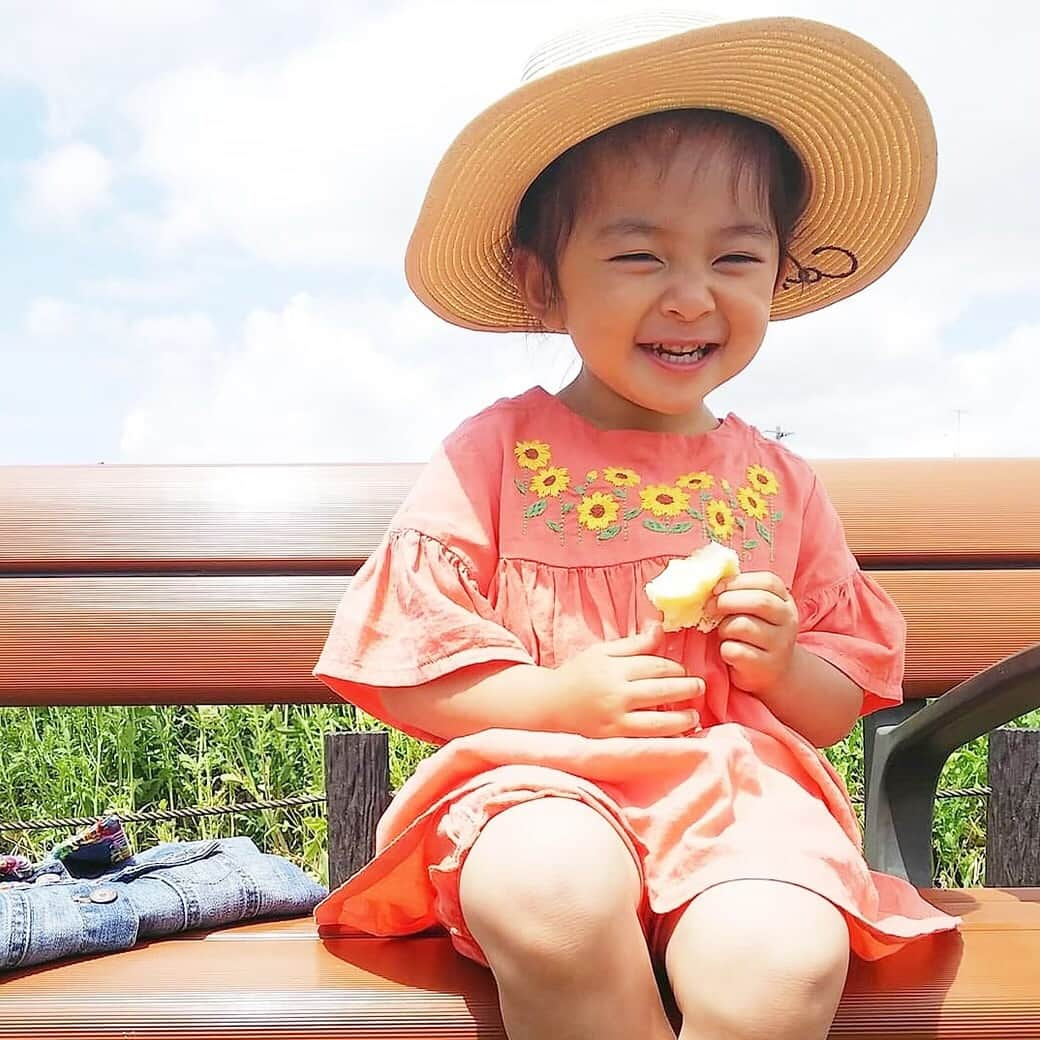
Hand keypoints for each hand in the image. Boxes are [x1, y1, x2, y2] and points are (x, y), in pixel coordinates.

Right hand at [551, 623, 703, 737]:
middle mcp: (616, 692)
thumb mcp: (602, 652)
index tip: (684, 671)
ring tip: (694, 715)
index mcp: (614, 667)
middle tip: (699, 687)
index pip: (656, 666)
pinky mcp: (613, 739)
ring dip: (682, 717)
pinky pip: (647, 739)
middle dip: (686, 688)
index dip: (675, 668)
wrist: (548, 705)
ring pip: (659, 719)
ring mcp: (615, 718)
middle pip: (662, 689)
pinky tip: (679, 735)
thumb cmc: (577, 675)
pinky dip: (666, 737)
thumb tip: (660, 628)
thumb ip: (634, 644)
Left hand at [710, 571, 798, 695]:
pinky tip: (728, 651)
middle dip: (727, 601)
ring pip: (743, 625)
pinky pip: (735, 650)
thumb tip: (708, 581)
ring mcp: (779, 644)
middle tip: (710, 608)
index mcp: (784, 601)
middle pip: (759, 601)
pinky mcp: (766, 666)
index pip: (767, 582)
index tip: (716, 589)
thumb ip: (739, 593)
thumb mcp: (753, 610)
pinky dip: (725, 649)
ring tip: (724, 634)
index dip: (737, 582)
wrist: (773, 672)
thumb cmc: (755, 633)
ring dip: (724, 628)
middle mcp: (788, 621)